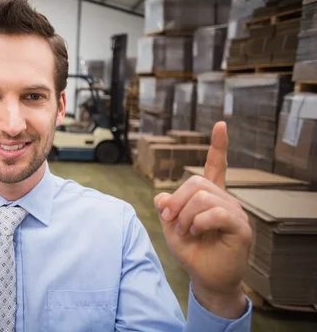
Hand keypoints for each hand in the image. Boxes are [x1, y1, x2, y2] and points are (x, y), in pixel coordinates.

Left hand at [154, 122, 250, 318]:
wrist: (205, 277)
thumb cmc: (191, 251)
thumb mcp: (170, 227)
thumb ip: (166, 208)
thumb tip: (161, 196)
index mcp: (210, 196)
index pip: (216, 165)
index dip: (218, 145)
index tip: (221, 124)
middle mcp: (225, 199)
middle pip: (196, 182)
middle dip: (176, 201)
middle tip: (170, 221)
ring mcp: (235, 212)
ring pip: (203, 197)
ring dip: (185, 216)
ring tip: (184, 232)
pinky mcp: (241, 227)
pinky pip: (215, 213)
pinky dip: (198, 223)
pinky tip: (195, 233)